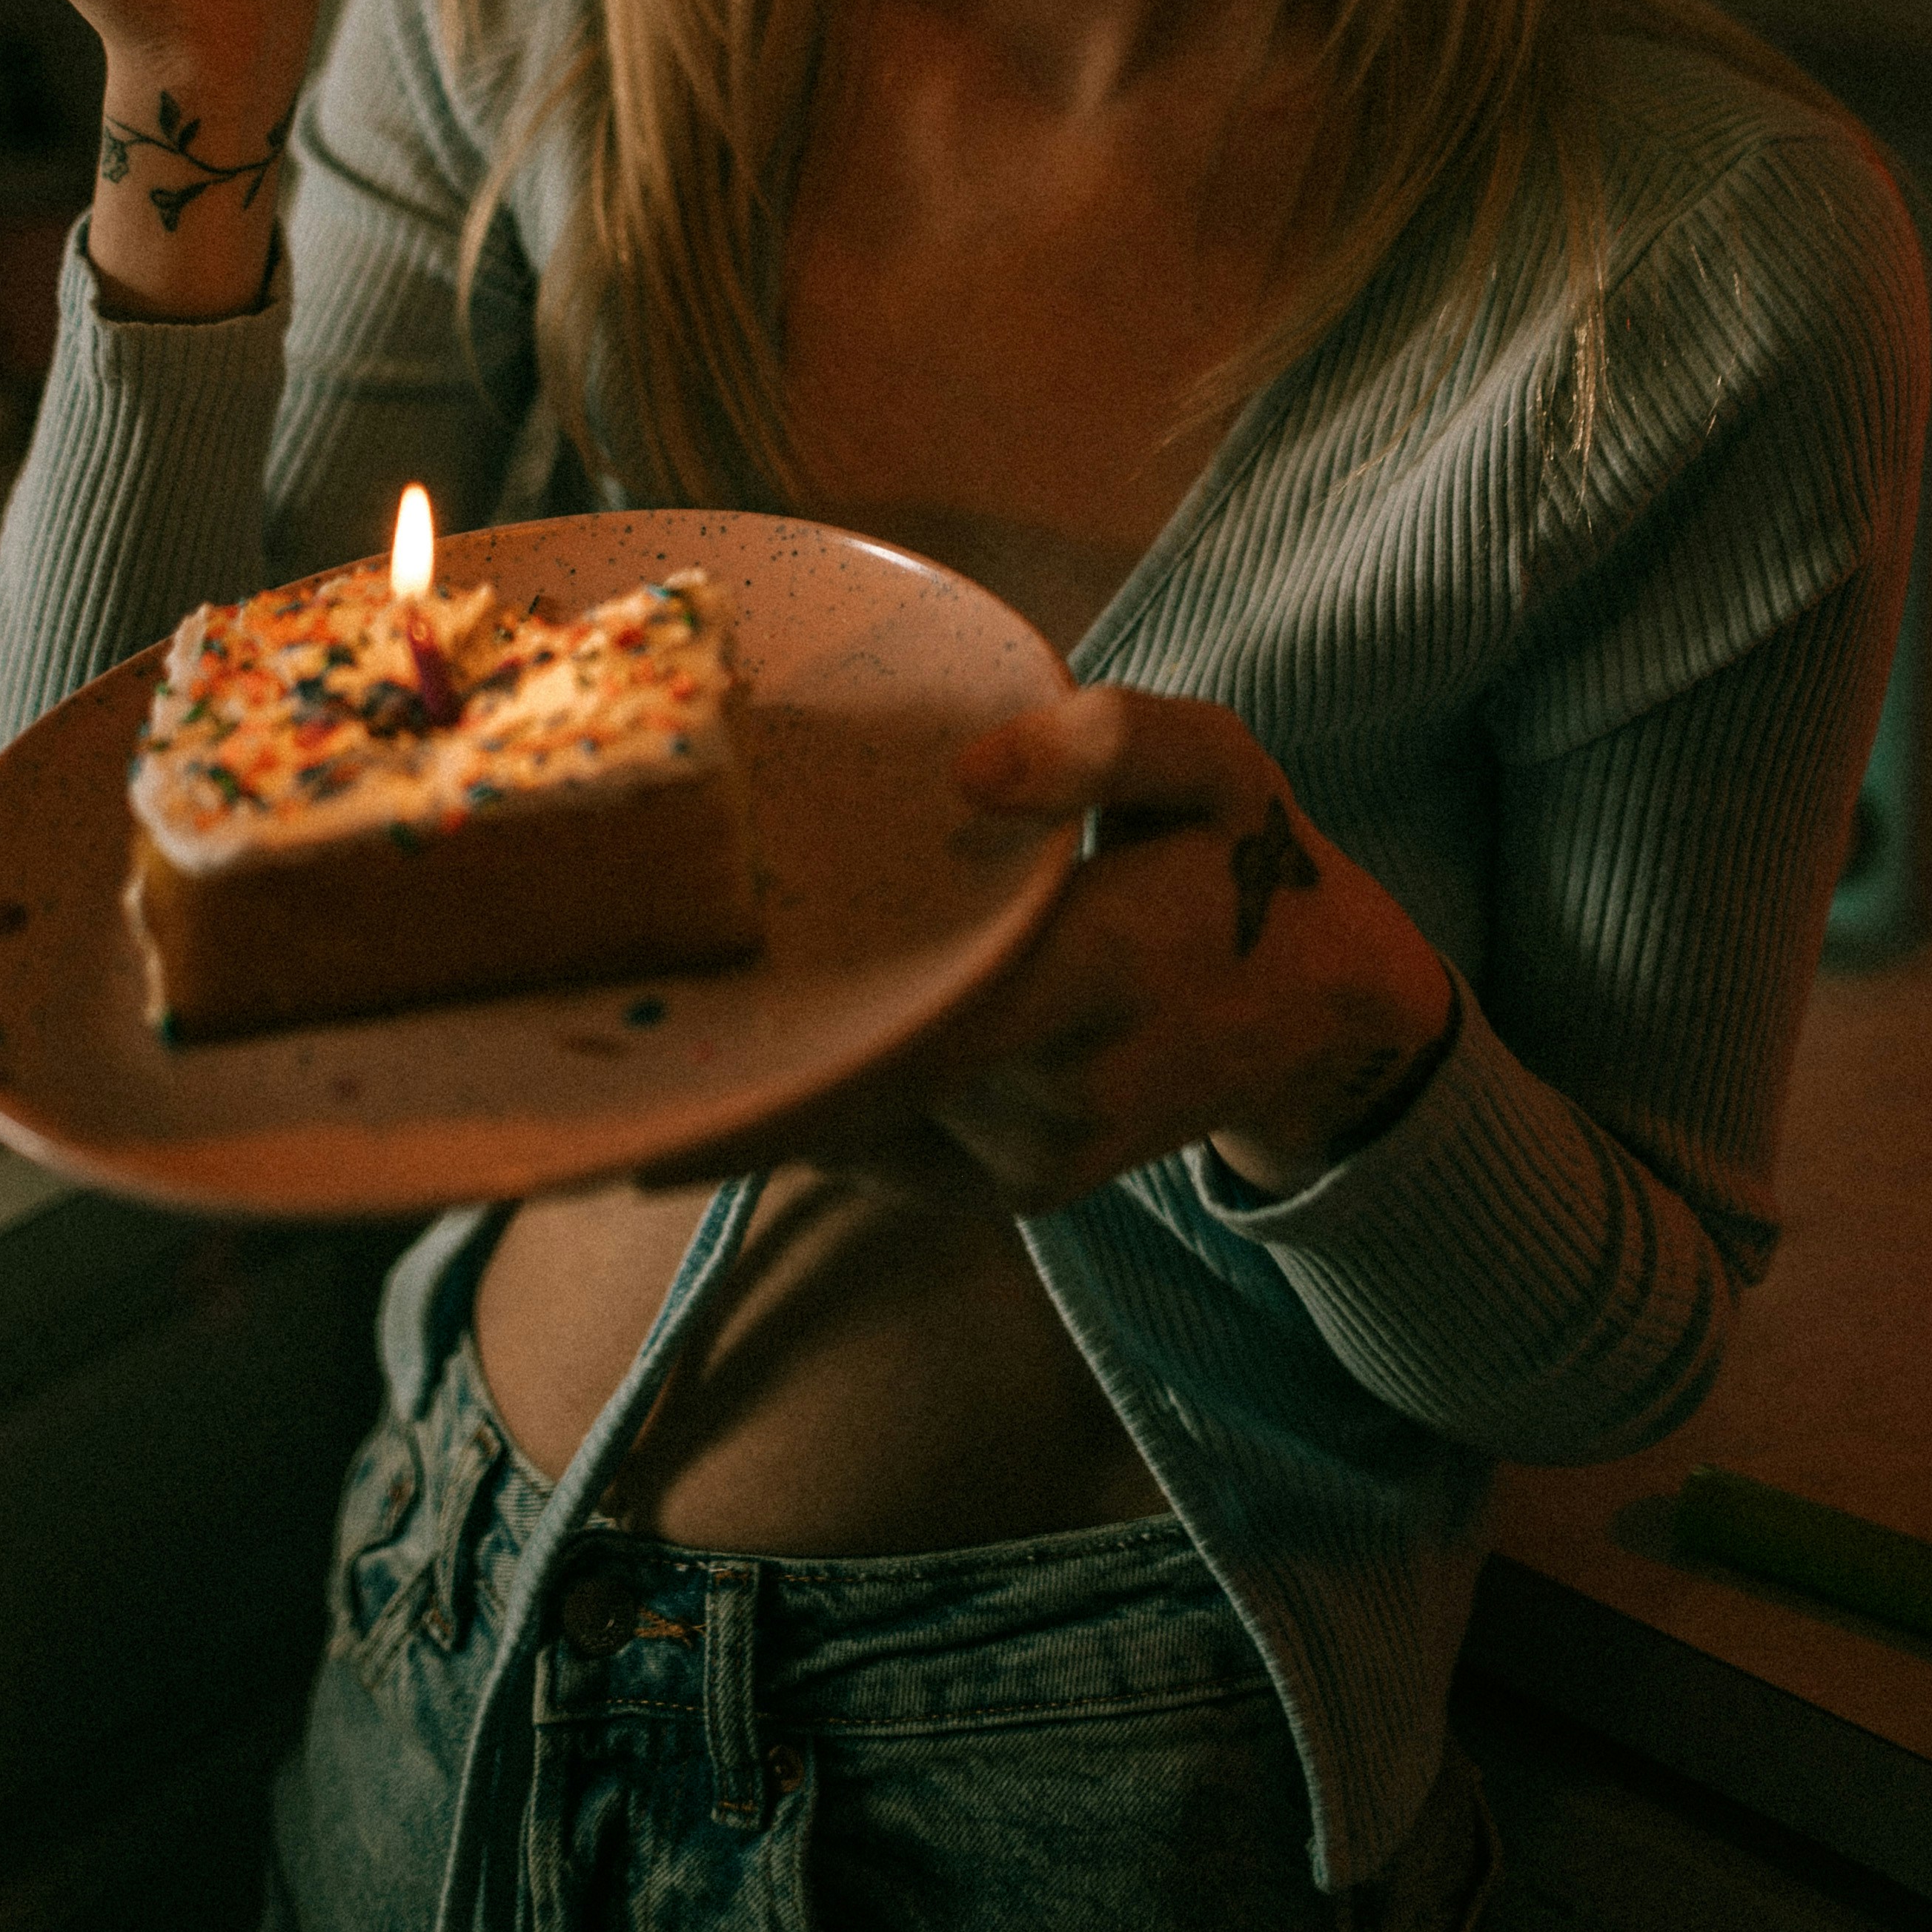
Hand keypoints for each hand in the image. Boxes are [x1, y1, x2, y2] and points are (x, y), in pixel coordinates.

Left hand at [681, 690, 1455, 1212]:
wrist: (1327, 1014)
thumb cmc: (1247, 857)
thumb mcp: (1218, 762)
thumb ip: (1112, 739)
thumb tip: (976, 771)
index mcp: (1111, 966)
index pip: (931, 1018)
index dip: (791, 1051)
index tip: (658, 1055)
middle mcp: (1068, 1087)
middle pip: (868, 1085)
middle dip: (736, 1071)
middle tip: (604, 1041)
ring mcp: (1042, 1158)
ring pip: (873, 1115)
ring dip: (777, 1077)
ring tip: (667, 1023)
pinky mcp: (1022, 1192)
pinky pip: (888, 1150)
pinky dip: (814, 1114)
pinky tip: (739, 1071)